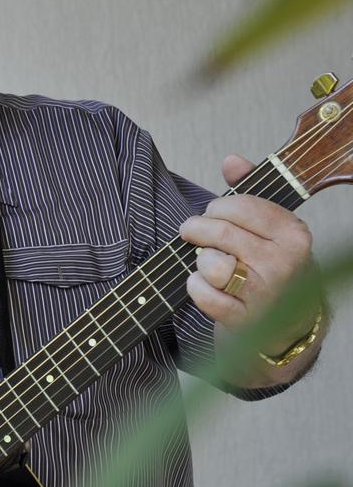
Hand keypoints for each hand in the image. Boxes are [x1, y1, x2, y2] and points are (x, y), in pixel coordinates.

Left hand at [179, 154, 316, 352]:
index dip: (216, 207)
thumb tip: (232, 160)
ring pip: (211, 264)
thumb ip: (251, 193)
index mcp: (295, 235)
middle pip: (221, 232)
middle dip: (196, 228)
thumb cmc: (272, 270)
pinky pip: (203, 294)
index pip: (242, 205)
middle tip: (191, 231)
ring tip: (205, 262)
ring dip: (199, 261)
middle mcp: (284, 263)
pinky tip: (203, 285)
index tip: (211, 212)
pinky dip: (195, 287)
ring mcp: (265, 293)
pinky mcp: (244, 318)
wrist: (286, 326)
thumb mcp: (271, 230)